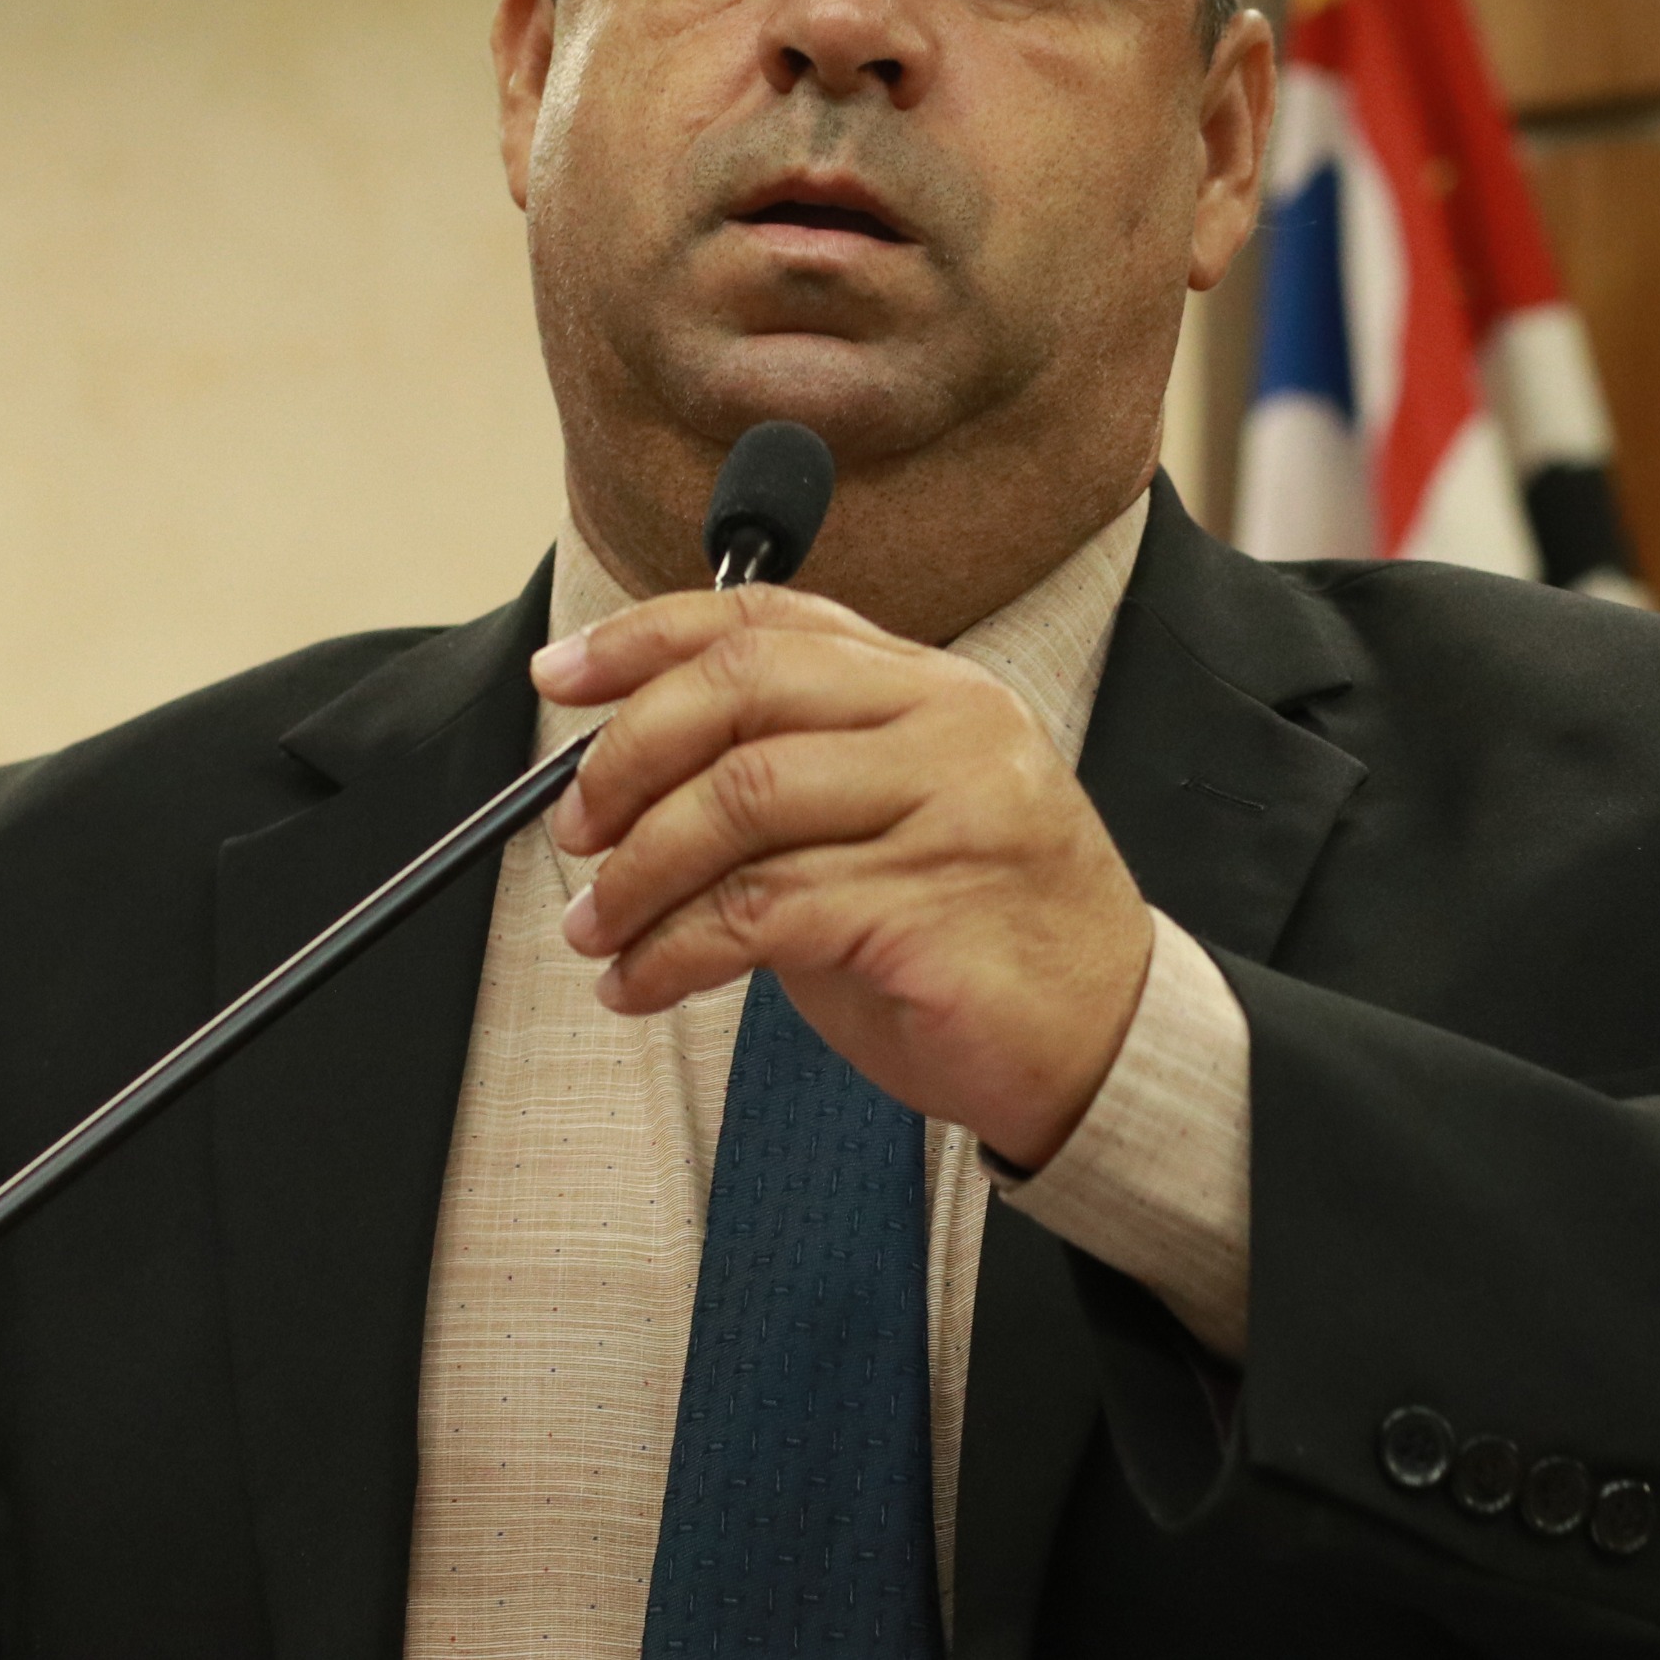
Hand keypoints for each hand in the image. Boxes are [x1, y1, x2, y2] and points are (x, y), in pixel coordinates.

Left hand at [536, 584, 1153, 1169]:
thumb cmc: (971, 936)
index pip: (766, 617)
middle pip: (741, 688)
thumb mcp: (878, 822)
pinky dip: (673, 951)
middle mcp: (947, 723)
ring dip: (638, 873)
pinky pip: (760, 911)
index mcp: (927, 685)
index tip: (557, 677)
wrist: (1103, 1042)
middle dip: (626, 758)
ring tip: (596, 931)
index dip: (644, 640)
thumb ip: (779, 776)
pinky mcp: (931, 908)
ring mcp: (950, 808)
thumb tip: (614, 774)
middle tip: (574, 832)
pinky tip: (641, 984)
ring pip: (740, 801)